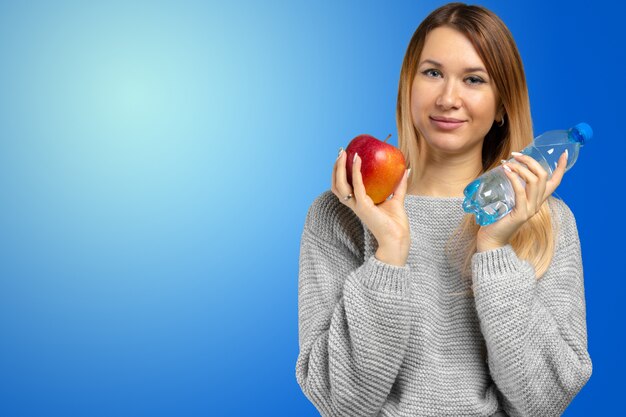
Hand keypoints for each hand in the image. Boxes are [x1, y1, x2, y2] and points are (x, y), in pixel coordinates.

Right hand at [331, 149, 410, 265]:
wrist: (398, 237)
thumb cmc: (396, 223)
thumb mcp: (397, 199)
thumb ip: (399, 185)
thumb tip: (406, 170)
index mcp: (359, 202)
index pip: (343, 186)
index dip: (340, 172)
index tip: (345, 157)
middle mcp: (354, 204)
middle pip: (337, 185)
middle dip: (335, 168)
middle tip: (341, 152)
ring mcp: (357, 205)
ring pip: (340, 185)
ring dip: (339, 168)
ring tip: (344, 153)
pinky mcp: (363, 206)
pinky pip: (357, 186)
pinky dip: (356, 172)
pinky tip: (358, 160)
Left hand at [476, 150, 567, 251]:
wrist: (492, 239)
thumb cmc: (497, 218)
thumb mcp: (509, 199)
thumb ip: (513, 188)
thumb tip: (506, 167)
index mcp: (537, 200)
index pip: (555, 182)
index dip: (560, 168)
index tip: (564, 153)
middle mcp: (537, 204)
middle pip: (543, 176)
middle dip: (531, 161)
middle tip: (515, 154)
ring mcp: (530, 209)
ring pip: (534, 181)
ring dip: (521, 168)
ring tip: (507, 162)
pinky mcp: (520, 213)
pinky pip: (520, 192)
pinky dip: (514, 178)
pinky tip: (506, 171)